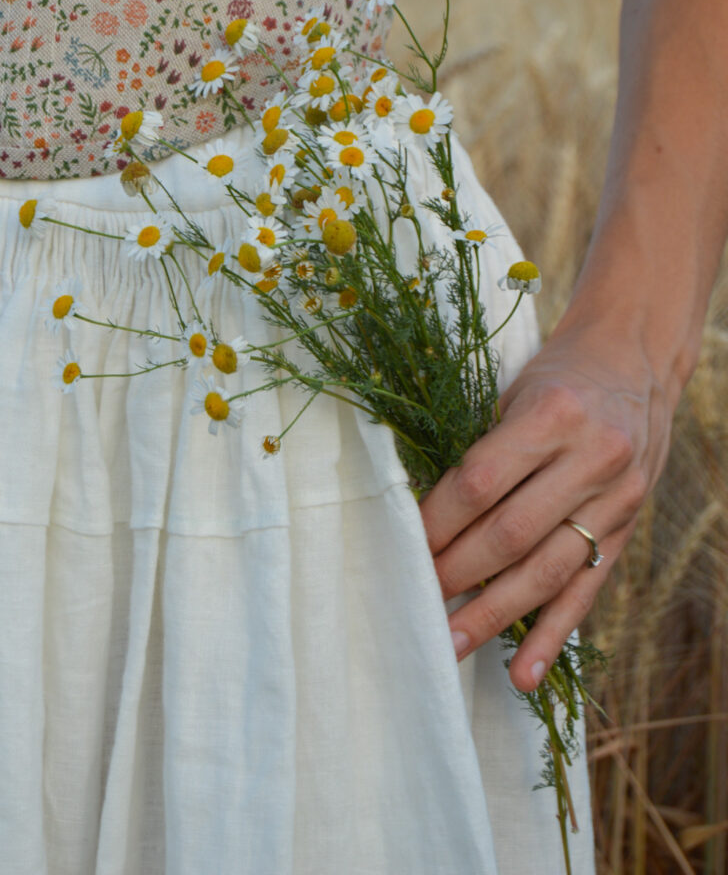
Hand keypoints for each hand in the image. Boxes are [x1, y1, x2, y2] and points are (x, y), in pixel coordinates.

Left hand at [416, 319, 676, 691]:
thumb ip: (483, 449)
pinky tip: (521, 673)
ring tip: (450, 644)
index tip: (401, 546)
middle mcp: (591, 459)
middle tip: (416, 599)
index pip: (482, 482)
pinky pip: (585, 590)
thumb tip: (423, 517)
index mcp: (552, 414)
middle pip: (511, 532)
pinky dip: (552, 636)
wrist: (635, 363)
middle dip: (457, 572)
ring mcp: (616, 500)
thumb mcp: (515, 393)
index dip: (437, 519)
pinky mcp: (627, 531)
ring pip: (547, 570)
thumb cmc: (557, 376)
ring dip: (494, 613)